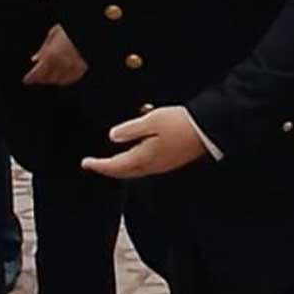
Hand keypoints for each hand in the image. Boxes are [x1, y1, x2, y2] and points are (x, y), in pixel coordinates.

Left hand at [22, 25, 86, 86]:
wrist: (88, 30)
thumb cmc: (69, 30)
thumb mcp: (53, 34)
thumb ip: (43, 49)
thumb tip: (34, 59)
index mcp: (52, 54)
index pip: (38, 72)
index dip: (30, 78)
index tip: (26, 80)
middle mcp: (61, 64)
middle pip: (47, 78)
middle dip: (40, 79)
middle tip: (36, 78)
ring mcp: (72, 68)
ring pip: (58, 80)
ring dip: (52, 79)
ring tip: (47, 76)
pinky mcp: (82, 69)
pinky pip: (70, 79)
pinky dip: (64, 79)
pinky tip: (61, 76)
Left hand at [79, 106, 209, 179]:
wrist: (208, 130)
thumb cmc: (180, 123)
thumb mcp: (152, 121)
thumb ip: (131, 130)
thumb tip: (113, 136)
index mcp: (144, 157)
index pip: (116, 165)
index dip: (99, 165)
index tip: (85, 163)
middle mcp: (152, 166)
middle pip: (123, 173)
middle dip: (107, 169)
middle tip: (93, 164)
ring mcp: (162, 165)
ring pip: (134, 171)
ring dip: (119, 167)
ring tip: (109, 161)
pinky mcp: (170, 161)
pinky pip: (144, 167)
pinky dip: (132, 164)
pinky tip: (132, 155)